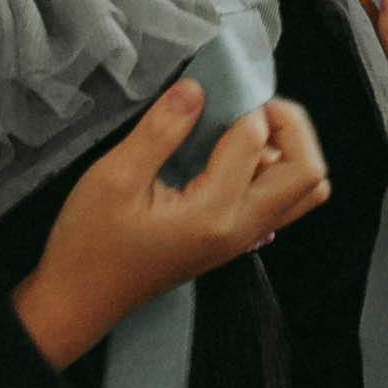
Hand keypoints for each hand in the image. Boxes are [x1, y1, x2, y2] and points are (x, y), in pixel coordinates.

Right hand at [13, 77, 329, 370]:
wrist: (79, 300)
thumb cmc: (90, 241)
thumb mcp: (115, 177)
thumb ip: (161, 130)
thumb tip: (197, 87)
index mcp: (214, 214)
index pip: (256, 141)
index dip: (239, 103)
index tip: (210, 88)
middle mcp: (241, 230)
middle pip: (309, 173)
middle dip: (288, 126)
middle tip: (244, 105)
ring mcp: (243, 240)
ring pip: (303, 190)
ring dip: (287, 150)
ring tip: (240, 127)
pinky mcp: (235, 241)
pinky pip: (281, 202)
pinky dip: (272, 170)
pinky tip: (229, 154)